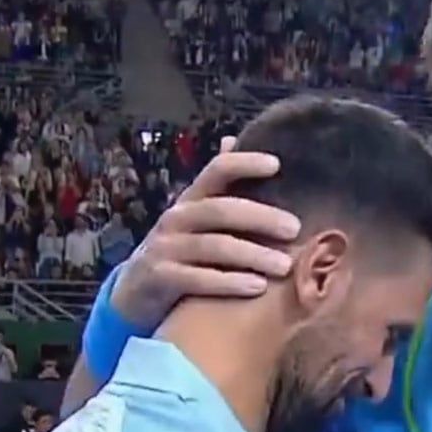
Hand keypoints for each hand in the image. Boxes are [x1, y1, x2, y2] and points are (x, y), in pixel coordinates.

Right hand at [112, 138, 299, 329]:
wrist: (136, 293)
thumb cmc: (180, 252)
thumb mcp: (197, 219)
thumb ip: (219, 188)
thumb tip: (233, 139)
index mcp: (191, 199)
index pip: (217, 170)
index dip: (244, 163)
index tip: (277, 165)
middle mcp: (177, 217)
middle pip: (221, 210)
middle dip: (260, 217)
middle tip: (295, 229)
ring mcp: (166, 247)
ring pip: (213, 246)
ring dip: (252, 254)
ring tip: (284, 266)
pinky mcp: (160, 278)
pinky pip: (198, 278)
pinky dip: (229, 282)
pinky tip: (257, 287)